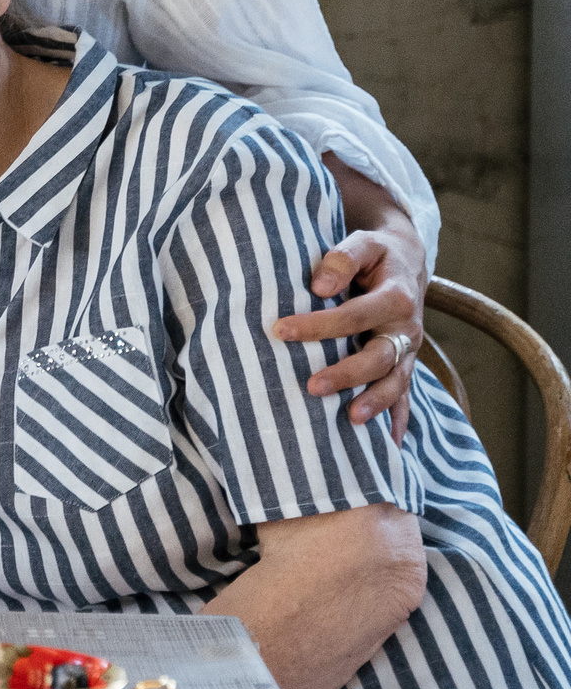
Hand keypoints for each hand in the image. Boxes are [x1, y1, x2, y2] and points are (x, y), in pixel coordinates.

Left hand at [278, 221, 427, 441]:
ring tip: (350, 418)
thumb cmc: (375, 255)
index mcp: (396, 298)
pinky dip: (398, 419)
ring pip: (395, 381)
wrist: (406, 262)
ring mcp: (408, 351)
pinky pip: (405, 395)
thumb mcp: (363, 243)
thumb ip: (342, 258)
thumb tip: (318, 286)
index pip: (354, 316)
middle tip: (311, 387)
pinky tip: (387, 444)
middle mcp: (406, 329)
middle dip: (347, 374)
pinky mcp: (404, 364)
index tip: (280, 330)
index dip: (318, 325)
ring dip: (375, 402)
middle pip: (379, 356)